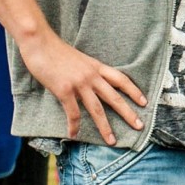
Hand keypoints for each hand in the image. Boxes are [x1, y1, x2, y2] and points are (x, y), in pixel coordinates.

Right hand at [19, 29, 146, 144]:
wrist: (40, 43)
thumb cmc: (56, 51)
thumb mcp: (79, 59)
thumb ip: (87, 71)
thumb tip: (91, 85)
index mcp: (96, 67)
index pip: (121, 79)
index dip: (134, 91)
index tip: (144, 102)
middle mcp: (91, 75)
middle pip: (114, 97)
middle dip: (128, 113)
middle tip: (140, 126)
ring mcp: (79, 83)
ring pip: (97, 109)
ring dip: (105, 127)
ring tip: (112, 141)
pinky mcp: (65, 90)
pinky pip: (73, 113)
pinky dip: (74, 126)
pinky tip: (73, 135)